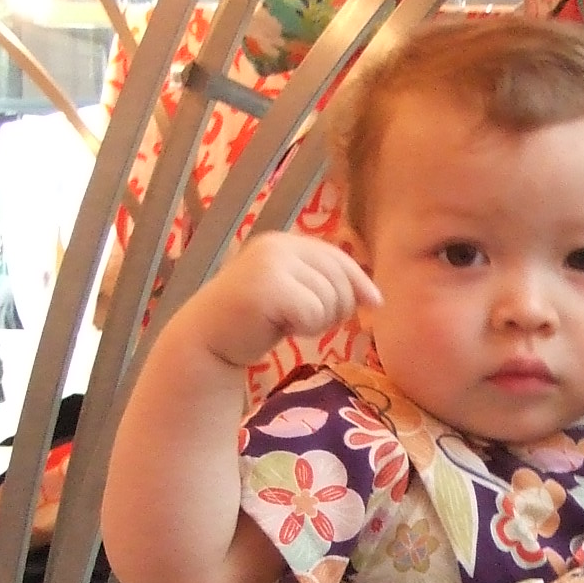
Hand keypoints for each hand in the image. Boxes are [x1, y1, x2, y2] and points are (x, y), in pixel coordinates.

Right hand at [183, 233, 380, 369]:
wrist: (208, 339)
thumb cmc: (255, 320)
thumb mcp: (295, 294)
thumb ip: (326, 285)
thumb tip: (375, 297)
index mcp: (286, 243)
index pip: (338, 257)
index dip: (360, 281)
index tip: (375, 303)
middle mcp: (278, 246)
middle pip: (339, 279)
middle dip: (337, 308)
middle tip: (307, 322)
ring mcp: (271, 264)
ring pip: (329, 298)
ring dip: (319, 321)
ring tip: (290, 323)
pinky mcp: (268, 287)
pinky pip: (314, 312)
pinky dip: (306, 327)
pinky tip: (282, 328)